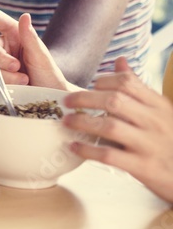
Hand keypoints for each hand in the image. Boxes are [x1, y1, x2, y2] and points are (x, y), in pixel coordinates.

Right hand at [0, 8, 68, 89]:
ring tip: (24, 80)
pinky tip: (17, 87)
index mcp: (14, 33)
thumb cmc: (48, 74)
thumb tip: (25, 16)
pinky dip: (3, 83)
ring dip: (5, 74)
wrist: (48, 98)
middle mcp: (4, 45)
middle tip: (17, 67)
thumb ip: (30, 37)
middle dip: (1, 58)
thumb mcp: (41, 56)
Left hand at [63, 58, 172, 202]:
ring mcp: (149, 145)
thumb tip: (120, 61)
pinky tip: (74, 146)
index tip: (91, 85)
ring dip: (82, 122)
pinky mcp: (143, 167)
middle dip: (84, 99)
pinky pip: (109, 155)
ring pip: (109, 126)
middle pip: (114, 101)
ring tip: (66, 121)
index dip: (103, 81)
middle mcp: (155, 122)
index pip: (127, 83)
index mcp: (159, 106)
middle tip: (67, 101)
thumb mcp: (161, 111)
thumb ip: (139, 88)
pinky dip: (88, 150)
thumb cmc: (170, 140)